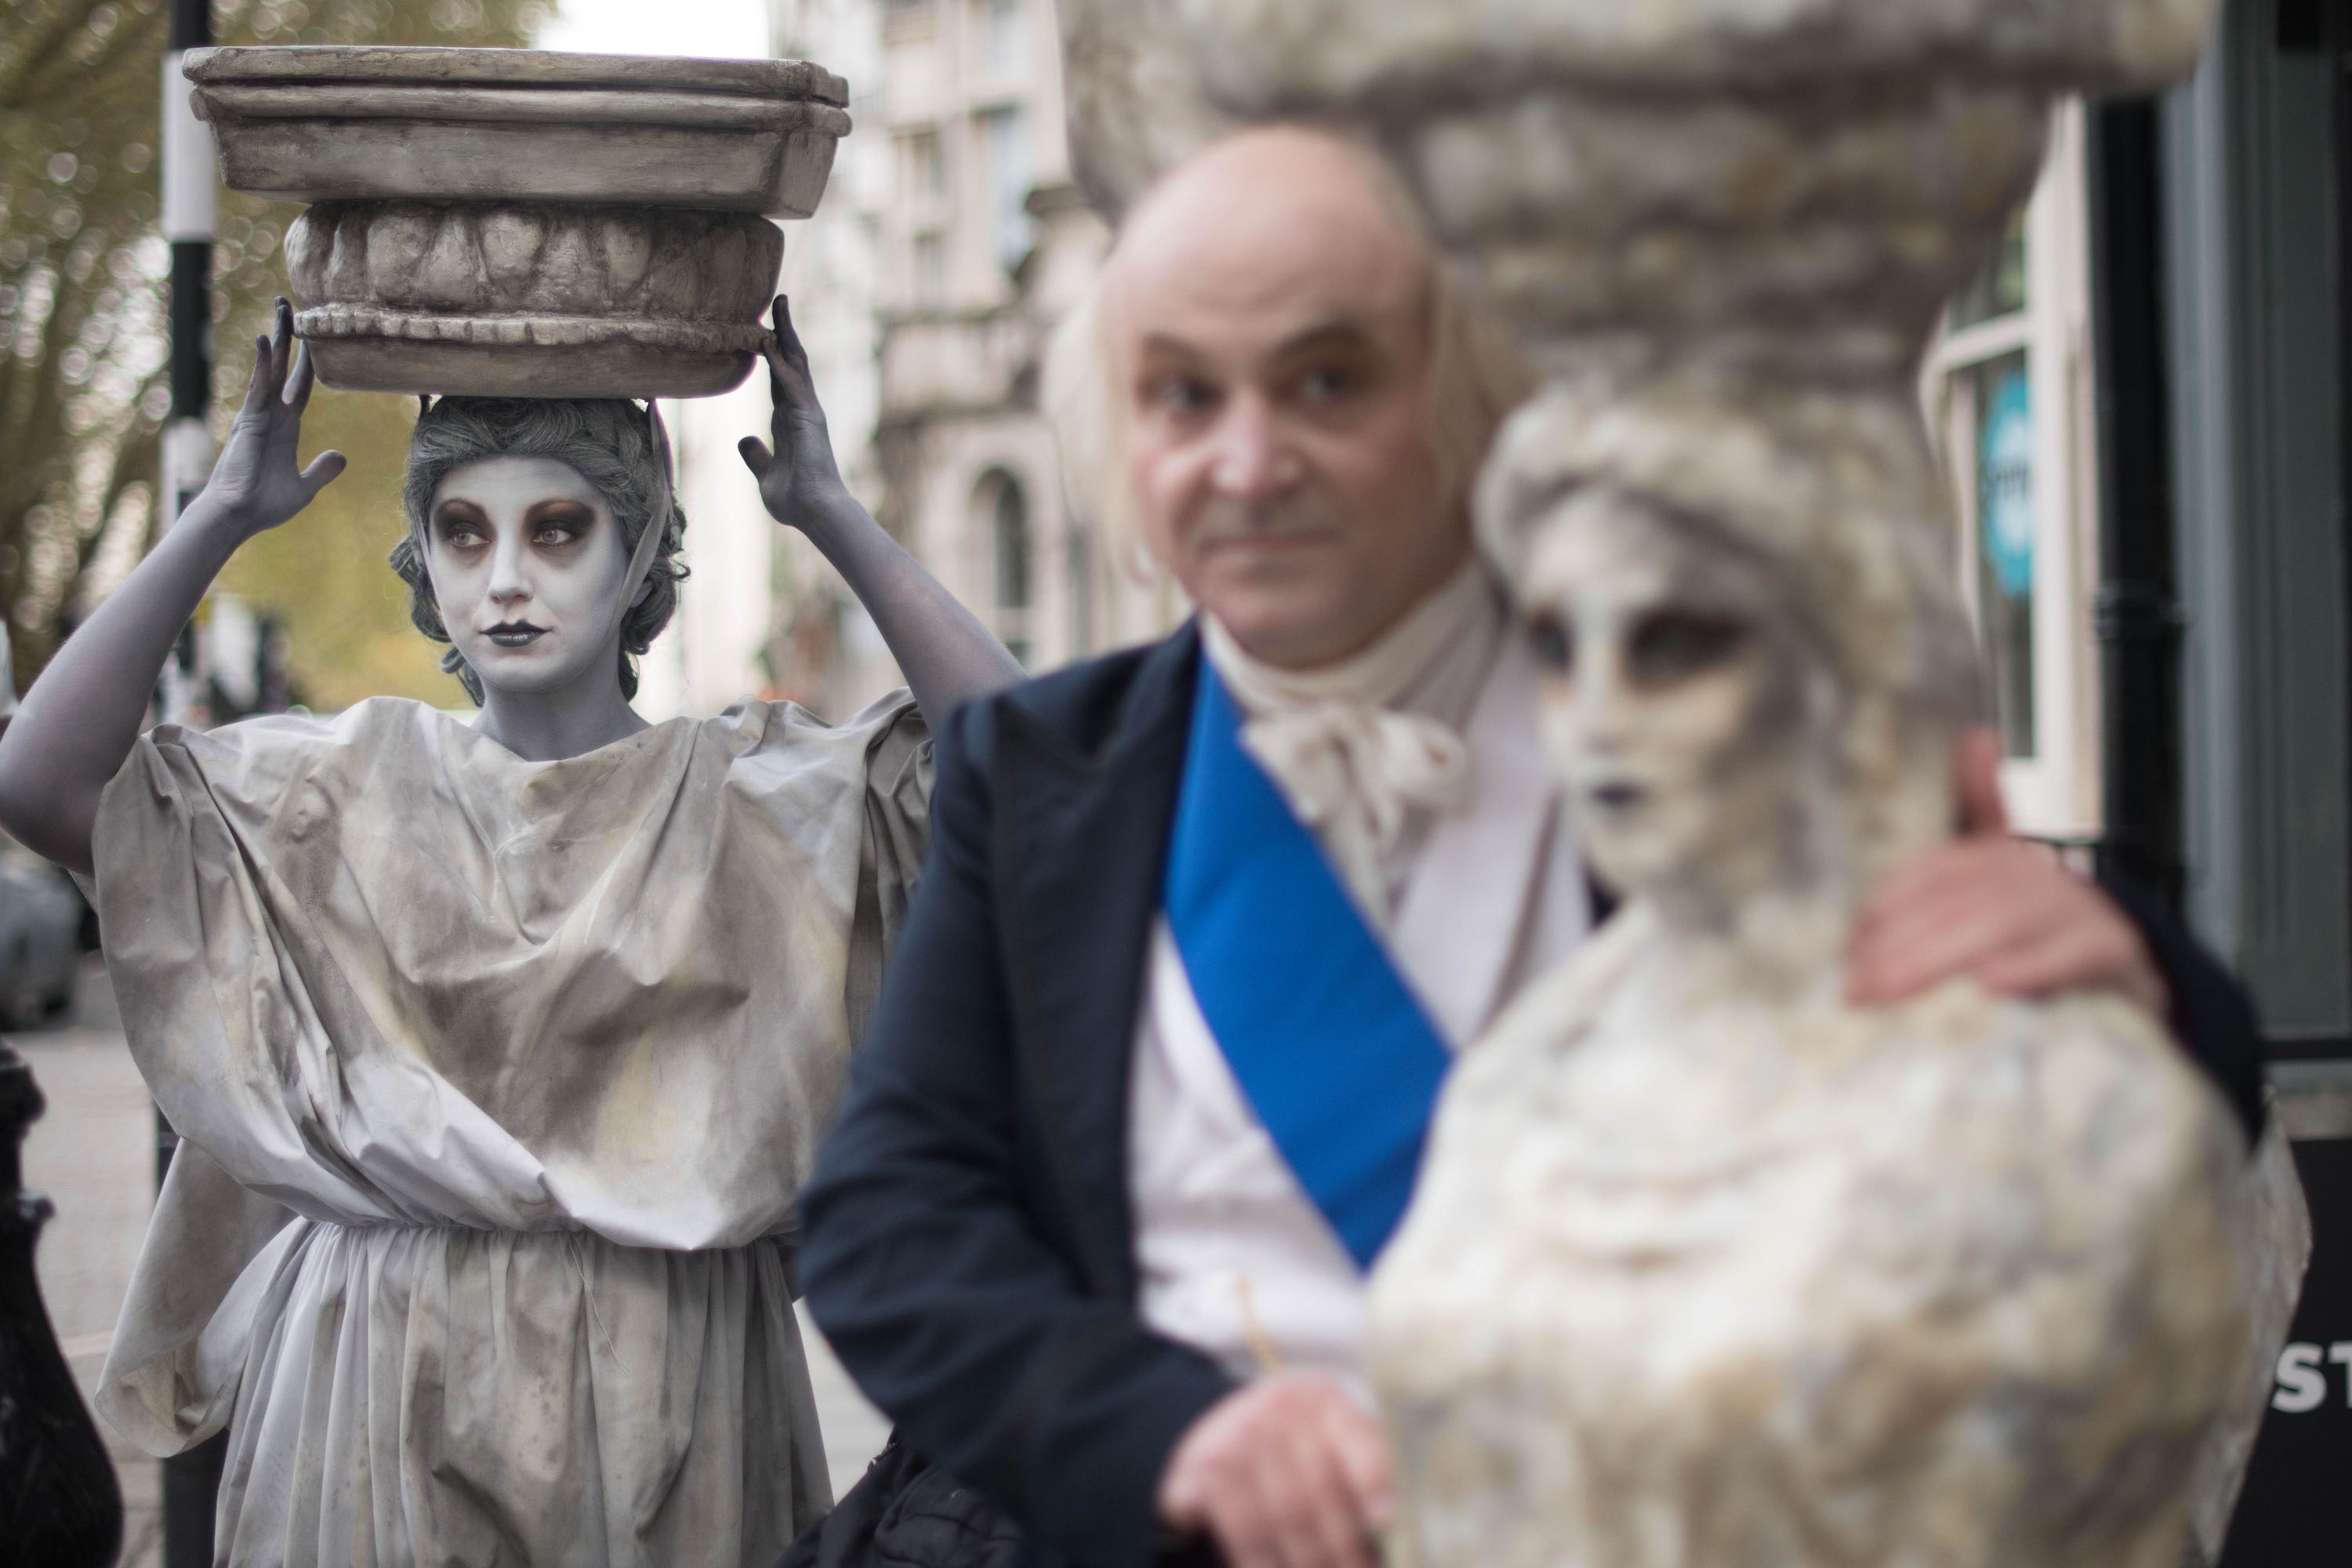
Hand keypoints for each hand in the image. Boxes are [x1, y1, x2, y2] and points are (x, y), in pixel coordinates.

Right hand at [196, 297, 345, 535]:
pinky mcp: (248, 420)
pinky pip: (257, 385)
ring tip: (282, 306)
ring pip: (269, 367)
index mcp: (286, 426)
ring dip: (277, 337)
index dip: (308, 363)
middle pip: (282, 366)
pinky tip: (264, 339)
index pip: (300, 386)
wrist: (240, 516)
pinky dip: (261, 362)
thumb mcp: (304, 487)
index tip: (313, 339)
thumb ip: (322, 470)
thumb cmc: (265, 505)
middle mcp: (272, 414)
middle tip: (290, 305)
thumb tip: (341, 456)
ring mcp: (259, 414)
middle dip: (288, 337)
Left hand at [739, 295, 852, 532]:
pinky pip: (791, 382)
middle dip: (783, 330)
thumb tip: (744, 440)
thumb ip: (756, 455)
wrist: (816, 513)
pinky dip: (779, 361)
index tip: (761, 332)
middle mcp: (802, 410)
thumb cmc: (796, 500)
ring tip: (778, 304)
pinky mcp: (808, 417)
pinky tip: (767, 341)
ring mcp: (807, 411)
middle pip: (791, 361)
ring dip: (785, 332)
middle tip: (777, 300)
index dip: (770, 354)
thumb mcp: (766, 474)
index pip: (779, 379)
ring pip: (795, 362)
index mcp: (790, 421)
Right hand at [1157, 1375, 1393, 1567]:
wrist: (1216, 1437)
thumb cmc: (1296, 1453)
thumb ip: (1366, 1478)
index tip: (1387, 1522)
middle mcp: (1282, 1409)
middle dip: (1345, 1547)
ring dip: (1308, 1561)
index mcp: (1326, 1402)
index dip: (1373, 1482)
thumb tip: (1399, 1532)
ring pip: (1285, 1515)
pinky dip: (1264, 1563)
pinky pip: (1245, 1530)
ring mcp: (1239, 1435)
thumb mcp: (1330, 1447)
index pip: (1357, 1440)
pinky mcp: (1205, 1468)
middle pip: (1321, 1489)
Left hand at [1846, 727, 2167, 1016]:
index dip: (1884, 907)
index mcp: (2002, 854)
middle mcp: (2033, 873)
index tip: (1850, 947)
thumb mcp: (2014, 861)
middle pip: (1954, 902)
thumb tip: (1979, 737)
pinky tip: (1992, 984)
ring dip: (1941, 958)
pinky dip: (2031, 970)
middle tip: (1855, 986)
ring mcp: (2073, 909)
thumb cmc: (2054, 913)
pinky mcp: (2110, 947)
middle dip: (1897, 943)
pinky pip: (2068, 957)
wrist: (2139, 951)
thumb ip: (1984, 803)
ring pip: (1998, 926)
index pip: (1931, 871)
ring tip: (1893, 987)